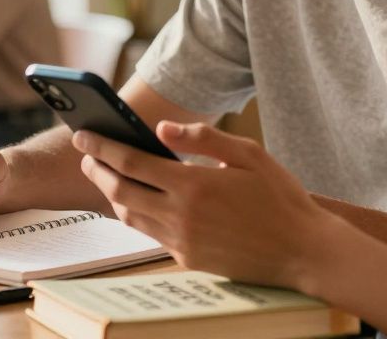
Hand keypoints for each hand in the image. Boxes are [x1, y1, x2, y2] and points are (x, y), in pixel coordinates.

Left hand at [73, 122, 340, 289]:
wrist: (303, 251)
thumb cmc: (281, 198)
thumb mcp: (249, 155)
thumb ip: (203, 139)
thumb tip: (161, 128)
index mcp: (193, 185)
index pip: (131, 162)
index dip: (102, 147)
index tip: (83, 136)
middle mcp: (180, 216)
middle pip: (120, 191)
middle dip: (97, 170)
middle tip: (87, 155)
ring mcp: (182, 242)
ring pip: (130, 216)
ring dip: (113, 194)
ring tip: (109, 176)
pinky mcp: (189, 259)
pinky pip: (152, 234)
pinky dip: (138, 214)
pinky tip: (141, 201)